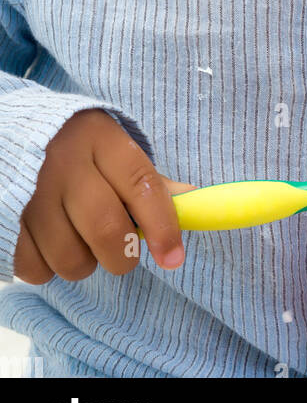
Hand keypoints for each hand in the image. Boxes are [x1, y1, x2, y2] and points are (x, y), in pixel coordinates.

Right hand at [13, 108, 196, 283]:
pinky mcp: (7, 219)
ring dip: (85, 263)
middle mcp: (64, 162)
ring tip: (80, 240)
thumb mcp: (113, 149)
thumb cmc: (78, 148)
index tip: (174, 257)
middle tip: (125, 254)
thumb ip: (148, 180)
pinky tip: (50, 242)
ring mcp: (31, 193)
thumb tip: (192, 200)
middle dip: (124, 256)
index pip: (141, 184)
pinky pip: (35, 269)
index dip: (162, 225)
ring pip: (71, 258)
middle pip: (106, 229)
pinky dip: (48, 267)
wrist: (12, 133)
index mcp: (101, 138)